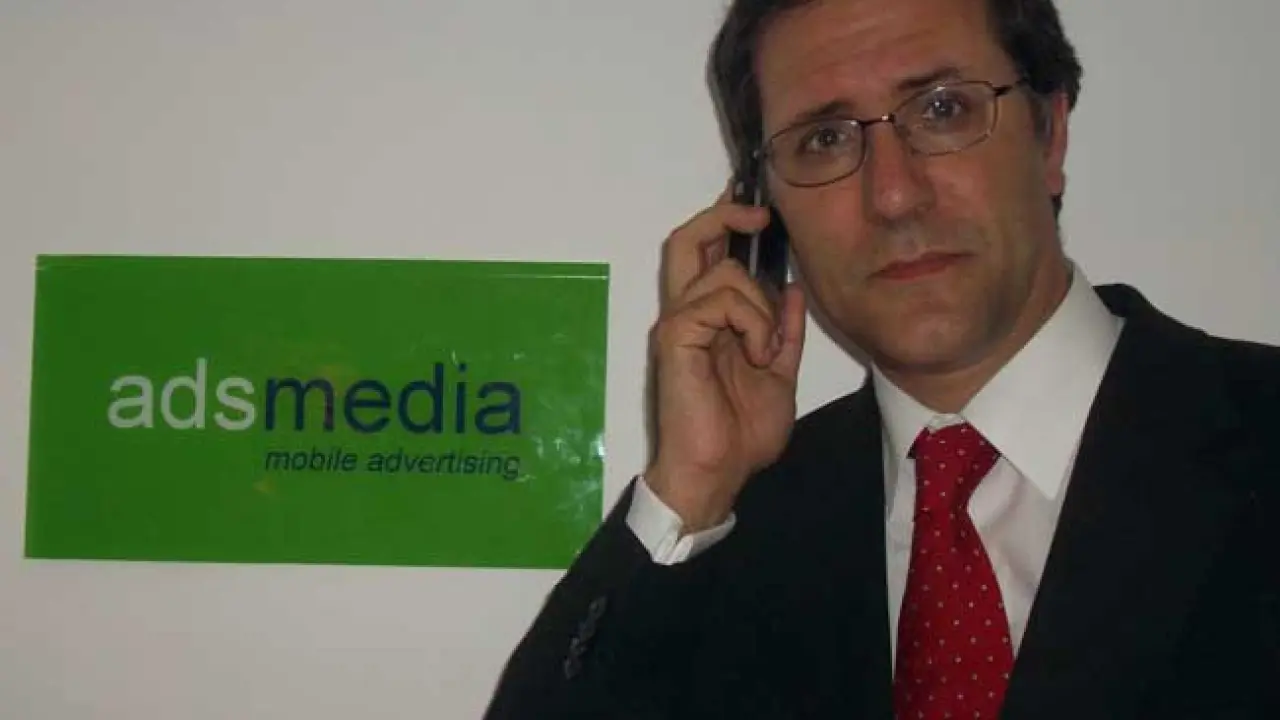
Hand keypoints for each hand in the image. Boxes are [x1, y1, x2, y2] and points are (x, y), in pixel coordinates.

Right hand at [645, 187, 806, 531]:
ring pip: (721, 272)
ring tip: (766, 349)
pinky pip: (720, 301)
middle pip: (687, 239)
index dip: (726, 222)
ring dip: (760, 305)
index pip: (707, 255)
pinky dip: (752, 323)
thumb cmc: (742, 434)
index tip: (759, 210)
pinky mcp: (676, 337)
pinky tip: (759, 355)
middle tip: (760, 219)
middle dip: (723, 216)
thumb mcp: (780, 375)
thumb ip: (785, 333)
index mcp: (709, 320)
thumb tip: (792, 290)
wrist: (718, 473)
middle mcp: (687, 313)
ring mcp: (679, 323)